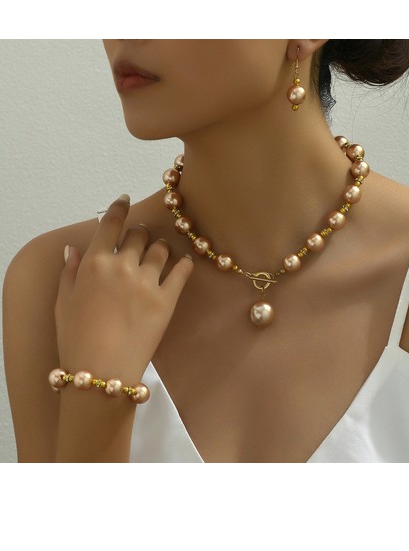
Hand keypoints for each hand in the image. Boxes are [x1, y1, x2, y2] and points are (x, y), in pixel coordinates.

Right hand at [54, 194, 193, 382]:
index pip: (110, 225)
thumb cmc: (76, 339)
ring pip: (160, 249)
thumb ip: (69, 272)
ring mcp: (148, 282)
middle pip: (138, 235)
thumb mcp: (63, 303)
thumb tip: (73, 249)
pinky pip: (182, 273)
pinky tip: (185, 262)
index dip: (119, 208)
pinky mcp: (167, 300)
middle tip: (141, 237)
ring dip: (160, 246)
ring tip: (160, 250)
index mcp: (95, 263)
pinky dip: (184, 264)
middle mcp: (123, 266)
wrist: (102, 369)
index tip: (125, 200)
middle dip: (139, 233)